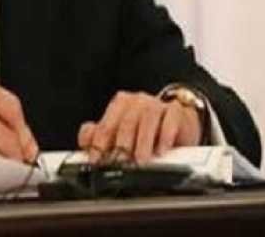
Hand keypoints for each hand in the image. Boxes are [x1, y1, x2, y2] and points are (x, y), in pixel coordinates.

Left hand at [77, 91, 201, 163]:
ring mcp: (158, 104)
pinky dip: (165, 135)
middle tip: (121, 163)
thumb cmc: (146, 131)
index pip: (105, 125)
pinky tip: (161, 150)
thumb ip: (100, 137)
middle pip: (126, 122)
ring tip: (141, 161)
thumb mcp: (121, 135)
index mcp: (120, 105)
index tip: (97, 160)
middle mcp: (138, 101)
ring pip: (148, 119)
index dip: (99, 144)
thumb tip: (86, 141)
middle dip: (122, 145)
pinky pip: (170, 118)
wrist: (179, 123)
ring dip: (143, 142)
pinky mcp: (177, 110)